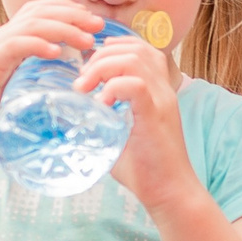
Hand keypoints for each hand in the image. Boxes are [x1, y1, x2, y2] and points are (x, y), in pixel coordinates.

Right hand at [0, 0, 103, 150]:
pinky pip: (15, 46)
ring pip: (31, 25)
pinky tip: (57, 52)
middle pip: (38, 12)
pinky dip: (37, 45)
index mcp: (7, 39)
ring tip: (86, 40)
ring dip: (63, 29)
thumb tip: (73, 84)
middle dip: (72, 15)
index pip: (38, 10)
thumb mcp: (20, 89)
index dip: (66, 9)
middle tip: (98, 25)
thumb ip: (40, 80)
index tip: (92, 21)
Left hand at [75, 31, 200, 215]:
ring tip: (86, 89)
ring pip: (135, 59)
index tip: (89, 67)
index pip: (139, 48)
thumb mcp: (120, 135)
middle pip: (134, 48)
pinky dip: (113, 88)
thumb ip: (104, 120)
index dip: (112, 48)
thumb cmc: (145, 168)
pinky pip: (137, 85)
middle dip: (100, 56)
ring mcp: (162, 101)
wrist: (171, 192)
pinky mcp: (156, 116)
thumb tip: (70, 118)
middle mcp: (163, 90)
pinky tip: (101, 104)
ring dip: (103, 68)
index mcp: (157, 90)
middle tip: (82, 81)